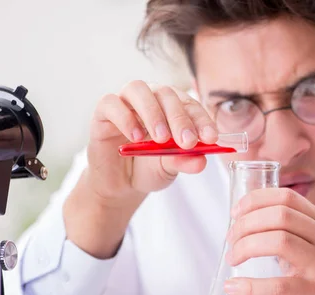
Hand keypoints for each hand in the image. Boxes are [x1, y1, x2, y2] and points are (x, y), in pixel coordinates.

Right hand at [63, 81, 216, 258]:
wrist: (119, 184)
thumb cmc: (147, 169)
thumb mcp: (169, 168)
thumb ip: (183, 161)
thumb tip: (201, 160)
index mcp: (172, 107)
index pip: (190, 105)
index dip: (202, 120)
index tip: (211, 138)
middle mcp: (150, 99)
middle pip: (166, 94)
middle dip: (179, 118)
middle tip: (187, 142)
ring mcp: (126, 102)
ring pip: (139, 90)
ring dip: (153, 113)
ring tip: (161, 139)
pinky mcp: (103, 112)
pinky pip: (111, 103)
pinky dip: (125, 118)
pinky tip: (136, 138)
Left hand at [223, 188, 314, 294]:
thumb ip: (292, 231)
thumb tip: (248, 225)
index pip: (285, 197)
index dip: (254, 200)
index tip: (236, 212)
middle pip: (279, 216)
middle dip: (246, 224)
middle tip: (231, 240)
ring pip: (278, 242)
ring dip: (246, 247)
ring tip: (233, 258)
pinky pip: (278, 286)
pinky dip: (250, 286)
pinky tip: (234, 287)